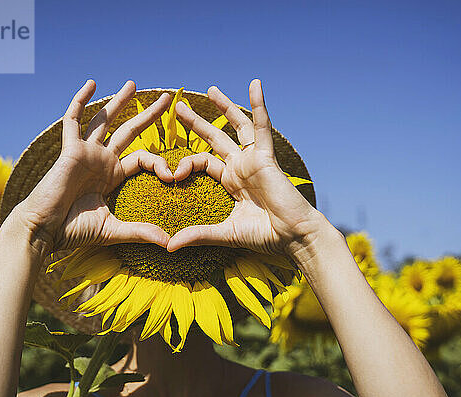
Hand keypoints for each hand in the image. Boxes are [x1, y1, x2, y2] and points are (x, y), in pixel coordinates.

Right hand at [12, 80, 173, 254]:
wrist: (43, 230)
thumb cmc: (73, 231)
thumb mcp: (112, 230)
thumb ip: (140, 232)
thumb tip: (169, 243)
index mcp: (113, 176)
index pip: (142, 158)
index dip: (160, 162)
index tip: (172, 175)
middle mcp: (101, 160)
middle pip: (129, 131)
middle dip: (147, 115)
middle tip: (165, 98)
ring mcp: (85, 152)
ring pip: (104, 120)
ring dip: (118, 102)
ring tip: (133, 83)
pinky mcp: (69, 149)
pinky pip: (73, 120)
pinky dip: (80, 102)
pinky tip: (91, 84)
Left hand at [167, 79, 323, 255]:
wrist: (292, 237)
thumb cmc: (264, 235)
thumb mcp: (224, 234)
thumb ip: (197, 235)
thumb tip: (168, 247)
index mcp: (230, 181)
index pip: (203, 160)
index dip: (186, 162)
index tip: (172, 174)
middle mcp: (240, 166)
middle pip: (215, 137)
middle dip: (196, 123)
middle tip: (178, 107)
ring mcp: (253, 159)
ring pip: (237, 126)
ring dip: (225, 107)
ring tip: (210, 89)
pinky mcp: (267, 156)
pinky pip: (262, 126)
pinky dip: (259, 105)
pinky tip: (254, 85)